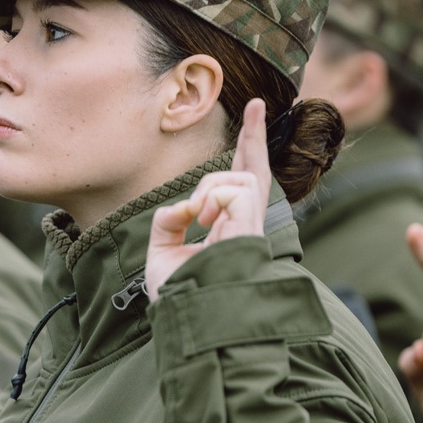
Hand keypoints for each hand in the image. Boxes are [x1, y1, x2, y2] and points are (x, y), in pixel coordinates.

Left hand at [145, 99, 272, 300]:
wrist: (189, 318)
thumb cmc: (180, 295)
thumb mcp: (162, 252)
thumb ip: (169, 222)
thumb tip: (183, 205)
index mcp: (226, 230)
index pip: (239, 187)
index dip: (246, 157)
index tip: (253, 123)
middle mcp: (243, 226)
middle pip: (256, 172)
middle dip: (256, 136)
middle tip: (260, 104)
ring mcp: (249, 227)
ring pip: (240, 178)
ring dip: (211, 187)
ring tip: (198, 217)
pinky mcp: (250, 227)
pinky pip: (236, 190)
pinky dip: (212, 197)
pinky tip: (202, 220)